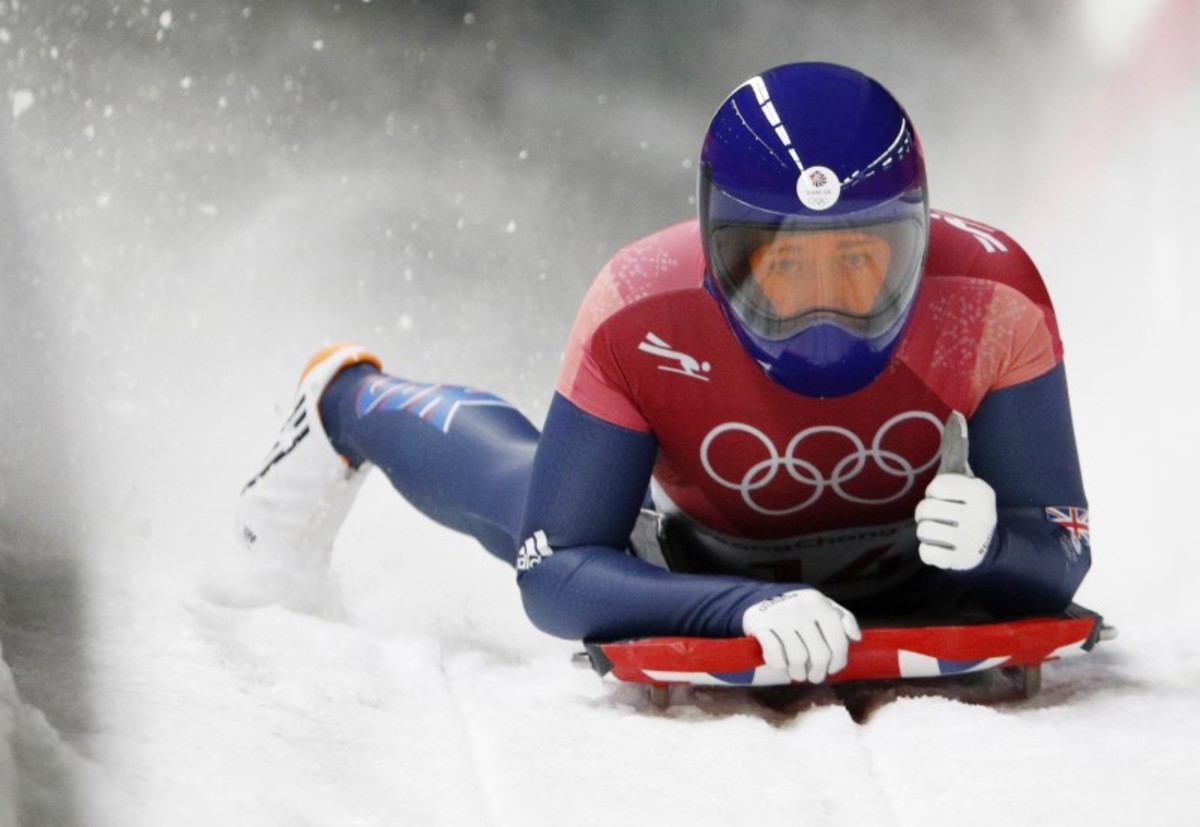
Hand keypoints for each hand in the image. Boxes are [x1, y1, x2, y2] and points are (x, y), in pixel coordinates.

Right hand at [742, 590, 861, 682]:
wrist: (760, 598)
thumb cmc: (800, 610)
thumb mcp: (823, 607)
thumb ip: (844, 619)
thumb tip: (856, 638)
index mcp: (820, 604)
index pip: (838, 643)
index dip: (838, 662)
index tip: (831, 669)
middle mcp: (801, 608)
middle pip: (819, 655)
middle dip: (818, 673)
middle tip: (814, 676)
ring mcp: (779, 616)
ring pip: (797, 659)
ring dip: (798, 673)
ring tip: (797, 672)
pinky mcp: (759, 624)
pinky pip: (775, 656)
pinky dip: (779, 665)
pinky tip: (781, 664)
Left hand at [916, 411, 996, 570]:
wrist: (987, 546)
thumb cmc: (968, 507)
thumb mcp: (968, 482)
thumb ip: (958, 452)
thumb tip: (955, 416)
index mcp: (980, 492)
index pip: (936, 487)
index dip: (935, 492)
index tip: (947, 497)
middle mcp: (978, 516)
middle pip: (924, 510)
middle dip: (927, 513)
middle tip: (942, 516)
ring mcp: (969, 541)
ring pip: (923, 531)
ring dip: (928, 532)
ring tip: (943, 531)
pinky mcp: (959, 562)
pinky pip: (926, 554)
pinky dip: (930, 552)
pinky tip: (944, 547)